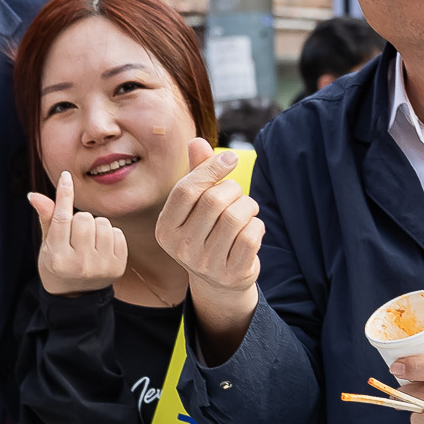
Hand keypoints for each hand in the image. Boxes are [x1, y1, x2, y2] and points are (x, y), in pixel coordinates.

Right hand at [29, 172, 126, 296]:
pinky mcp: (117, 267)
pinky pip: (117, 233)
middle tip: (75, 235)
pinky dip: (109, 235)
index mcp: (57, 258)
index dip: (64, 194)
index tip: (66, 176)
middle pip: (84, 218)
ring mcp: (100, 267)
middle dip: (80, 220)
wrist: (76, 296)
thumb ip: (46, 218)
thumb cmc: (58, 264)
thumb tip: (34, 195)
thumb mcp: (47, 245)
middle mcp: (79, 264)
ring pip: (103, 223)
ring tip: (88, 241)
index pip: (62, 218)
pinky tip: (100, 247)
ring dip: (96, 226)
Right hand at [155, 139, 262, 299]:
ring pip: (235, 216)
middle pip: (214, 200)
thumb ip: (197, 174)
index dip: (211, 168)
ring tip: (246, 211)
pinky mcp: (231, 274)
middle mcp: (181, 248)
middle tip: (237, 195)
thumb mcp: (197, 205)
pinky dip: (257, 225)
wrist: (219, 282)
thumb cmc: (208, 232)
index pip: (186, 189)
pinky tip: (252, 230)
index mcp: (166, 228)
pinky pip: (251, 236)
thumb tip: (196, 141)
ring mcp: (206, 264)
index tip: (230, 159)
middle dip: (233, 189)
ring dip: (248, 206)